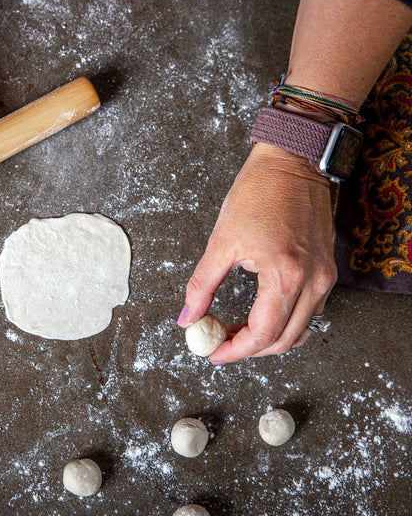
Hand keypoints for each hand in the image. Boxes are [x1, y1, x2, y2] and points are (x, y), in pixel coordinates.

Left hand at [177, 143, 337, 362]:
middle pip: (286, 339)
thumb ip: (201, 285)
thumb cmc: (258, 193)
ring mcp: (324, 275)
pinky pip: (310, 310)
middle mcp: (312, 280)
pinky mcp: (327, 268)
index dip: (236, 351)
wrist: (291, 162)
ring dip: (270, 337)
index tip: (215, 353)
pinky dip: (286, 320)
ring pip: (302, 328)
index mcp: (285, 275)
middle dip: (252, 349)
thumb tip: (188, 317)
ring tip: (238, 330)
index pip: (263, 334)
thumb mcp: (220, 241)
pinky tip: (261, 313)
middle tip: (223, 343)